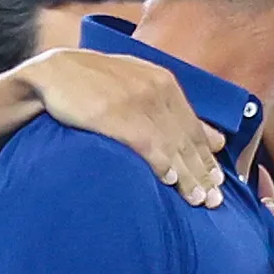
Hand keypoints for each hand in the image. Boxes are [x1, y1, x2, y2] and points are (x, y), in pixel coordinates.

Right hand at [27, 47, 223, 208]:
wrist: (54, 72)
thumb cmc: (95, 82)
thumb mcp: (138, 82)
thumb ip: (170, 105)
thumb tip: (207, 132)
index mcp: (165, 83)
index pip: (194, 127)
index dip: (208, 157)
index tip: (220, 181)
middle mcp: (156, 92)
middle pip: (187, 140)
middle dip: (203, 172)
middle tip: (215, 200)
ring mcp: (137, 104)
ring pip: (171, 146)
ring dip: (187, 176)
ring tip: (199, 200)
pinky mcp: (117, 116)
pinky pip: (146, 145)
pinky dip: (160, 165)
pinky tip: (169, 182)